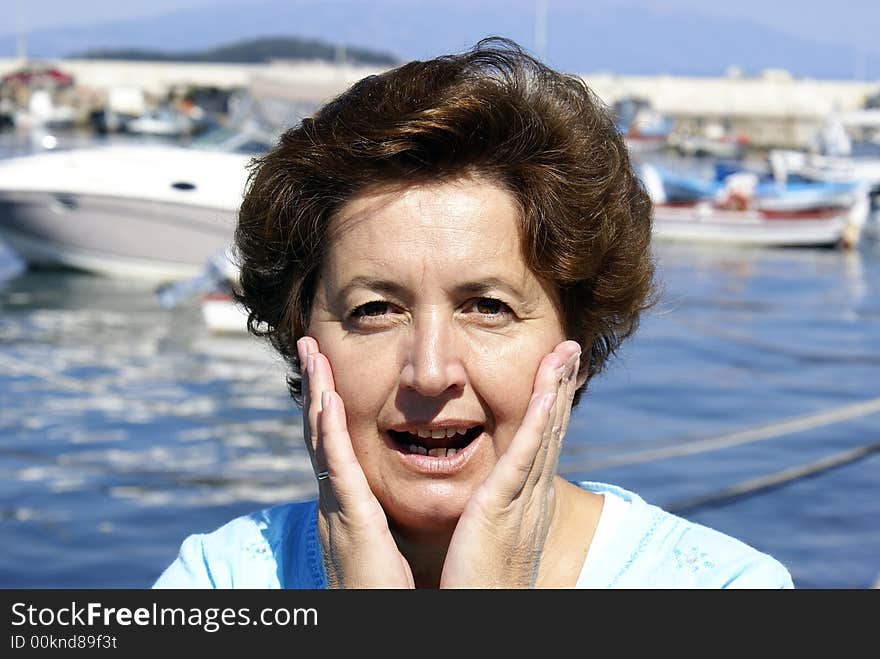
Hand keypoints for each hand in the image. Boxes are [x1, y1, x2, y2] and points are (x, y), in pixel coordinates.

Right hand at [296, 336, 413, 588]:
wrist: (376, 621)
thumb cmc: (383, 592)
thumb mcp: (377, 543)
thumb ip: (374, 517)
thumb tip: (379, 503)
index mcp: (346, 504)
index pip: (332, 443)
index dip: (326, 404)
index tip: (325, 369)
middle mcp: (334, 500)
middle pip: (319, 431)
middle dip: (314, 387)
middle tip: (308, 347)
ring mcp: (337, 507)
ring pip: (321, 438)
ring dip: (316, 393)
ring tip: (311, 355)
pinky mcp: (349, 518)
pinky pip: (337, 465)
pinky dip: (329, 429)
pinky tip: (326, 398)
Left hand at [439, 340, 581, 587]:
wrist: (484, 613)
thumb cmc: (480, 584)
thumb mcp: (495, 537)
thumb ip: (496, 510)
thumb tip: (496, 496)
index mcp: (528, 501)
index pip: (543, 442)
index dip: (551, 404)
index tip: (556, 372)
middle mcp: (534, 496)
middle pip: (552, 430)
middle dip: (561, 386)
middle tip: (569, 348)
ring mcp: (524, 500)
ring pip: (546, 434)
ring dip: (556, 390)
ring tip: (565, 353)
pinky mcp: (503, 506)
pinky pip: (526, 455)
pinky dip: (540, 421)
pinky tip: (548, 392)